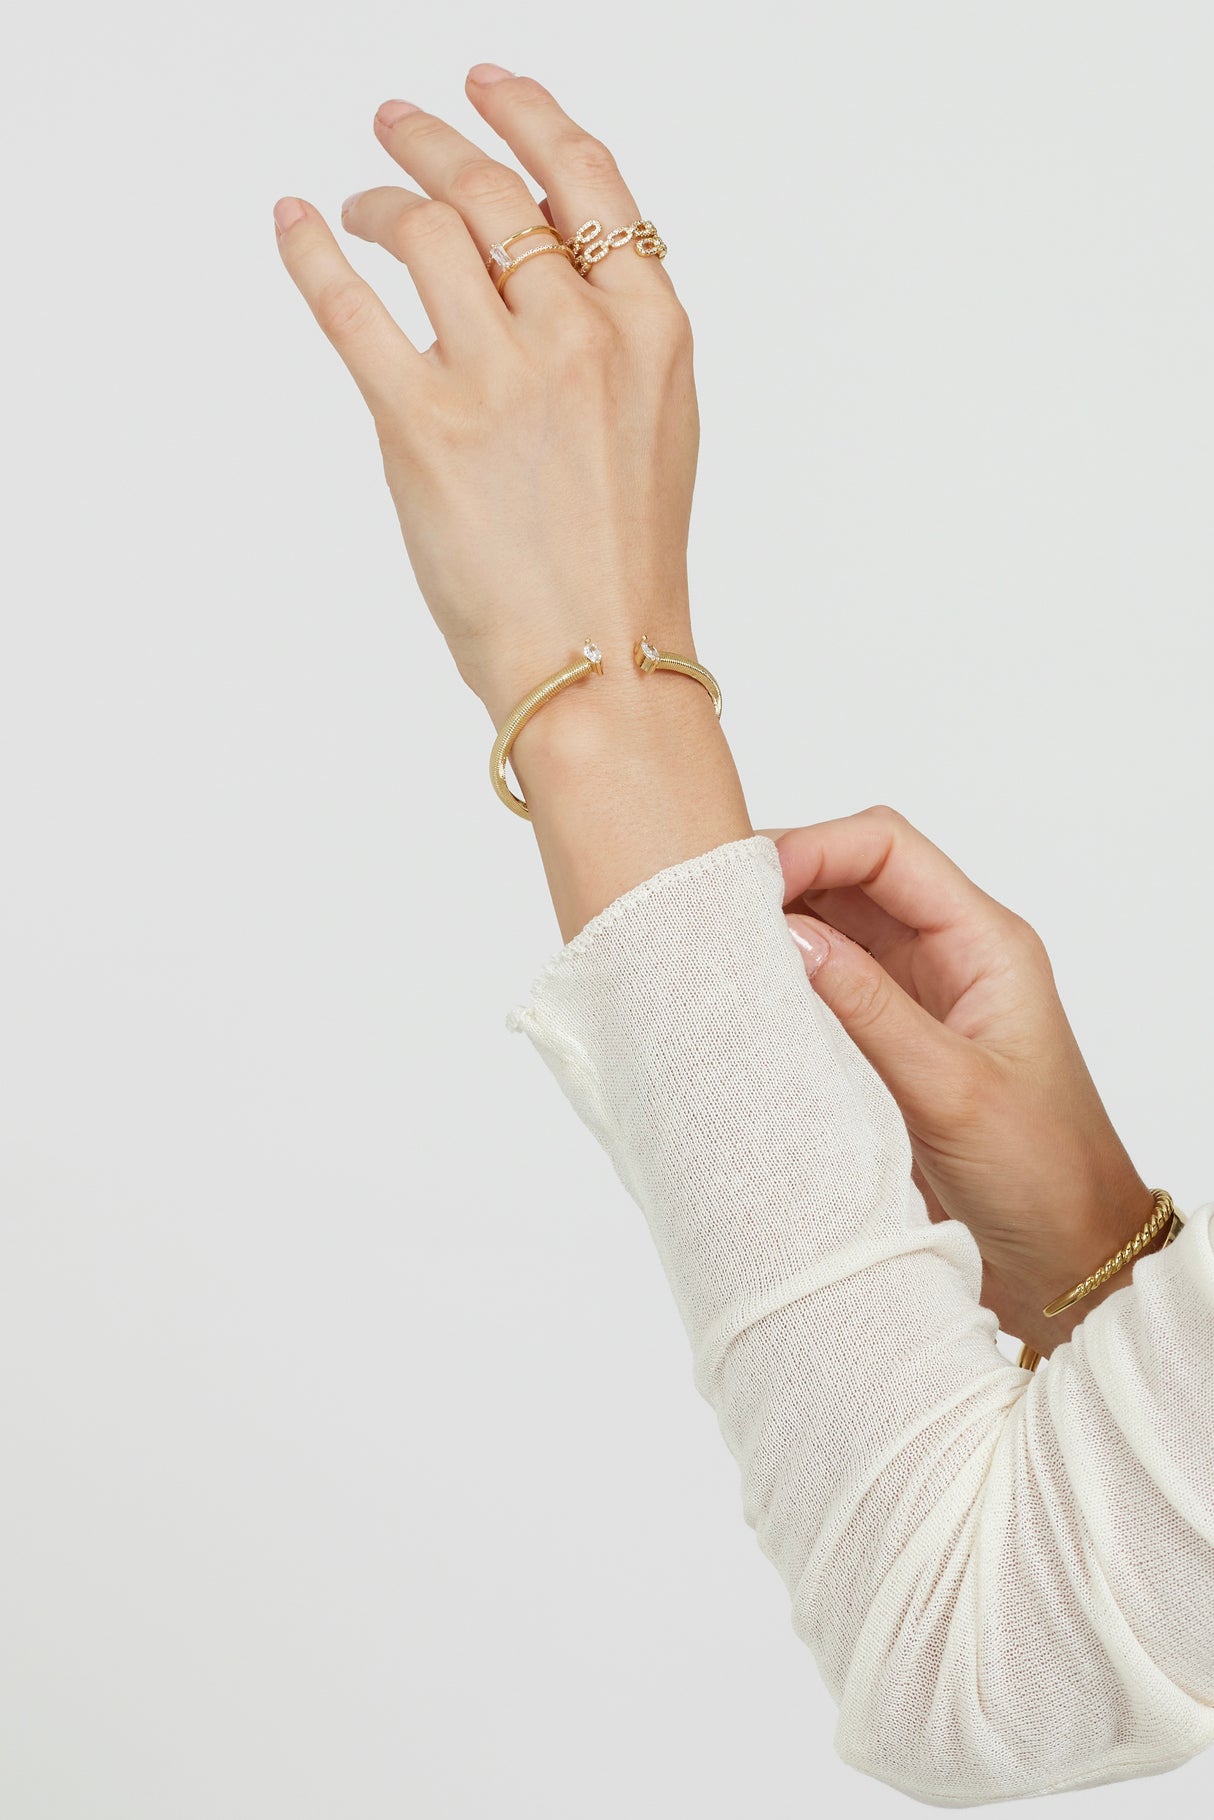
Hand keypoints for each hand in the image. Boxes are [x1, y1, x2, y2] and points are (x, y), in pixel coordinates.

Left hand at [273, 65, 698, 727]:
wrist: (599, 660)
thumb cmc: (623, 562)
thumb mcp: (655, 427)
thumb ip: (611, 336)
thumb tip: (539, 264)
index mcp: (650, 330)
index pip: (585, 180)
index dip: (528, 115)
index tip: (486, 86)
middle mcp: (580, 336)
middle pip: (495, 191)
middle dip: (436, 141)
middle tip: (396, 125)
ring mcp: (501, 377)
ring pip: (430, 229)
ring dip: (383, 197)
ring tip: (357, 202)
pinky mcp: (424, 426)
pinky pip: (353, 307)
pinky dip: (314, 252)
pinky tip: (295, 224)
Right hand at [759, 806, 1160, 1358]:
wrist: (1069, 1264)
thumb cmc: (1043, 1176)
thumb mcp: (951, 1089)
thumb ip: (868, 1009)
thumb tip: (785, 935)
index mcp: (985, 943)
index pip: (887, 849)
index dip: (814, 847)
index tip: (747, 885)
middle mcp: (948, 955)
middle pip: (850, 875)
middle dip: (781, 880)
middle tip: (707, 915)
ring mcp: (914, 998)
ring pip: (829, 929)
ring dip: (773, 934)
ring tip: (711, 955)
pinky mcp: (886, 1043)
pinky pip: (823, 990)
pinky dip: (779, 988)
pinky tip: (738, 1005)